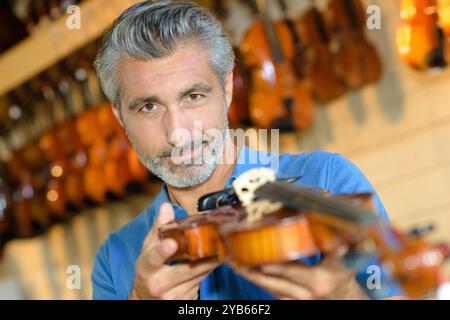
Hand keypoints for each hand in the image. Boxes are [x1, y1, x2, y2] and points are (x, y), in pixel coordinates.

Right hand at [129, 202, 218, 299]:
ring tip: (224, 248)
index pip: (153, 259)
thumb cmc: (150, 269)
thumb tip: (166, 206)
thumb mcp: (149, 248)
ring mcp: (173, 295)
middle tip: (216, 245)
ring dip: (212, 262)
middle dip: (202, 259)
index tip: (171, 244)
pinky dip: (211, 269)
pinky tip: (220, 259)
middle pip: (184, 270)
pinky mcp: (185, 300)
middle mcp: (158, 284)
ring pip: (198, 275)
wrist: (147, 298)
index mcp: (146, 268)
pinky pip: (202, 281)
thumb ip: (159, 227)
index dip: (162, 251)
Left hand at [231, 248, 368, 299]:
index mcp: (318, 280)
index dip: (276, 268)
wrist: (342, 298)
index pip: (293, 273)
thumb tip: (332, 223)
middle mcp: (305, 293)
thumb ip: (335, 245)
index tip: (260, 262)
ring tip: (235, 265)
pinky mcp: (290, 302)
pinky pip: (271, 292)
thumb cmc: (340, 275)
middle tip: (236, 262)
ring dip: (252, 277)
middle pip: (274, 283)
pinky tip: (247, 271)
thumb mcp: (342, 260)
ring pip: (269, 288)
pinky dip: (259, 281)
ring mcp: (296, 300)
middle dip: (253, 272)